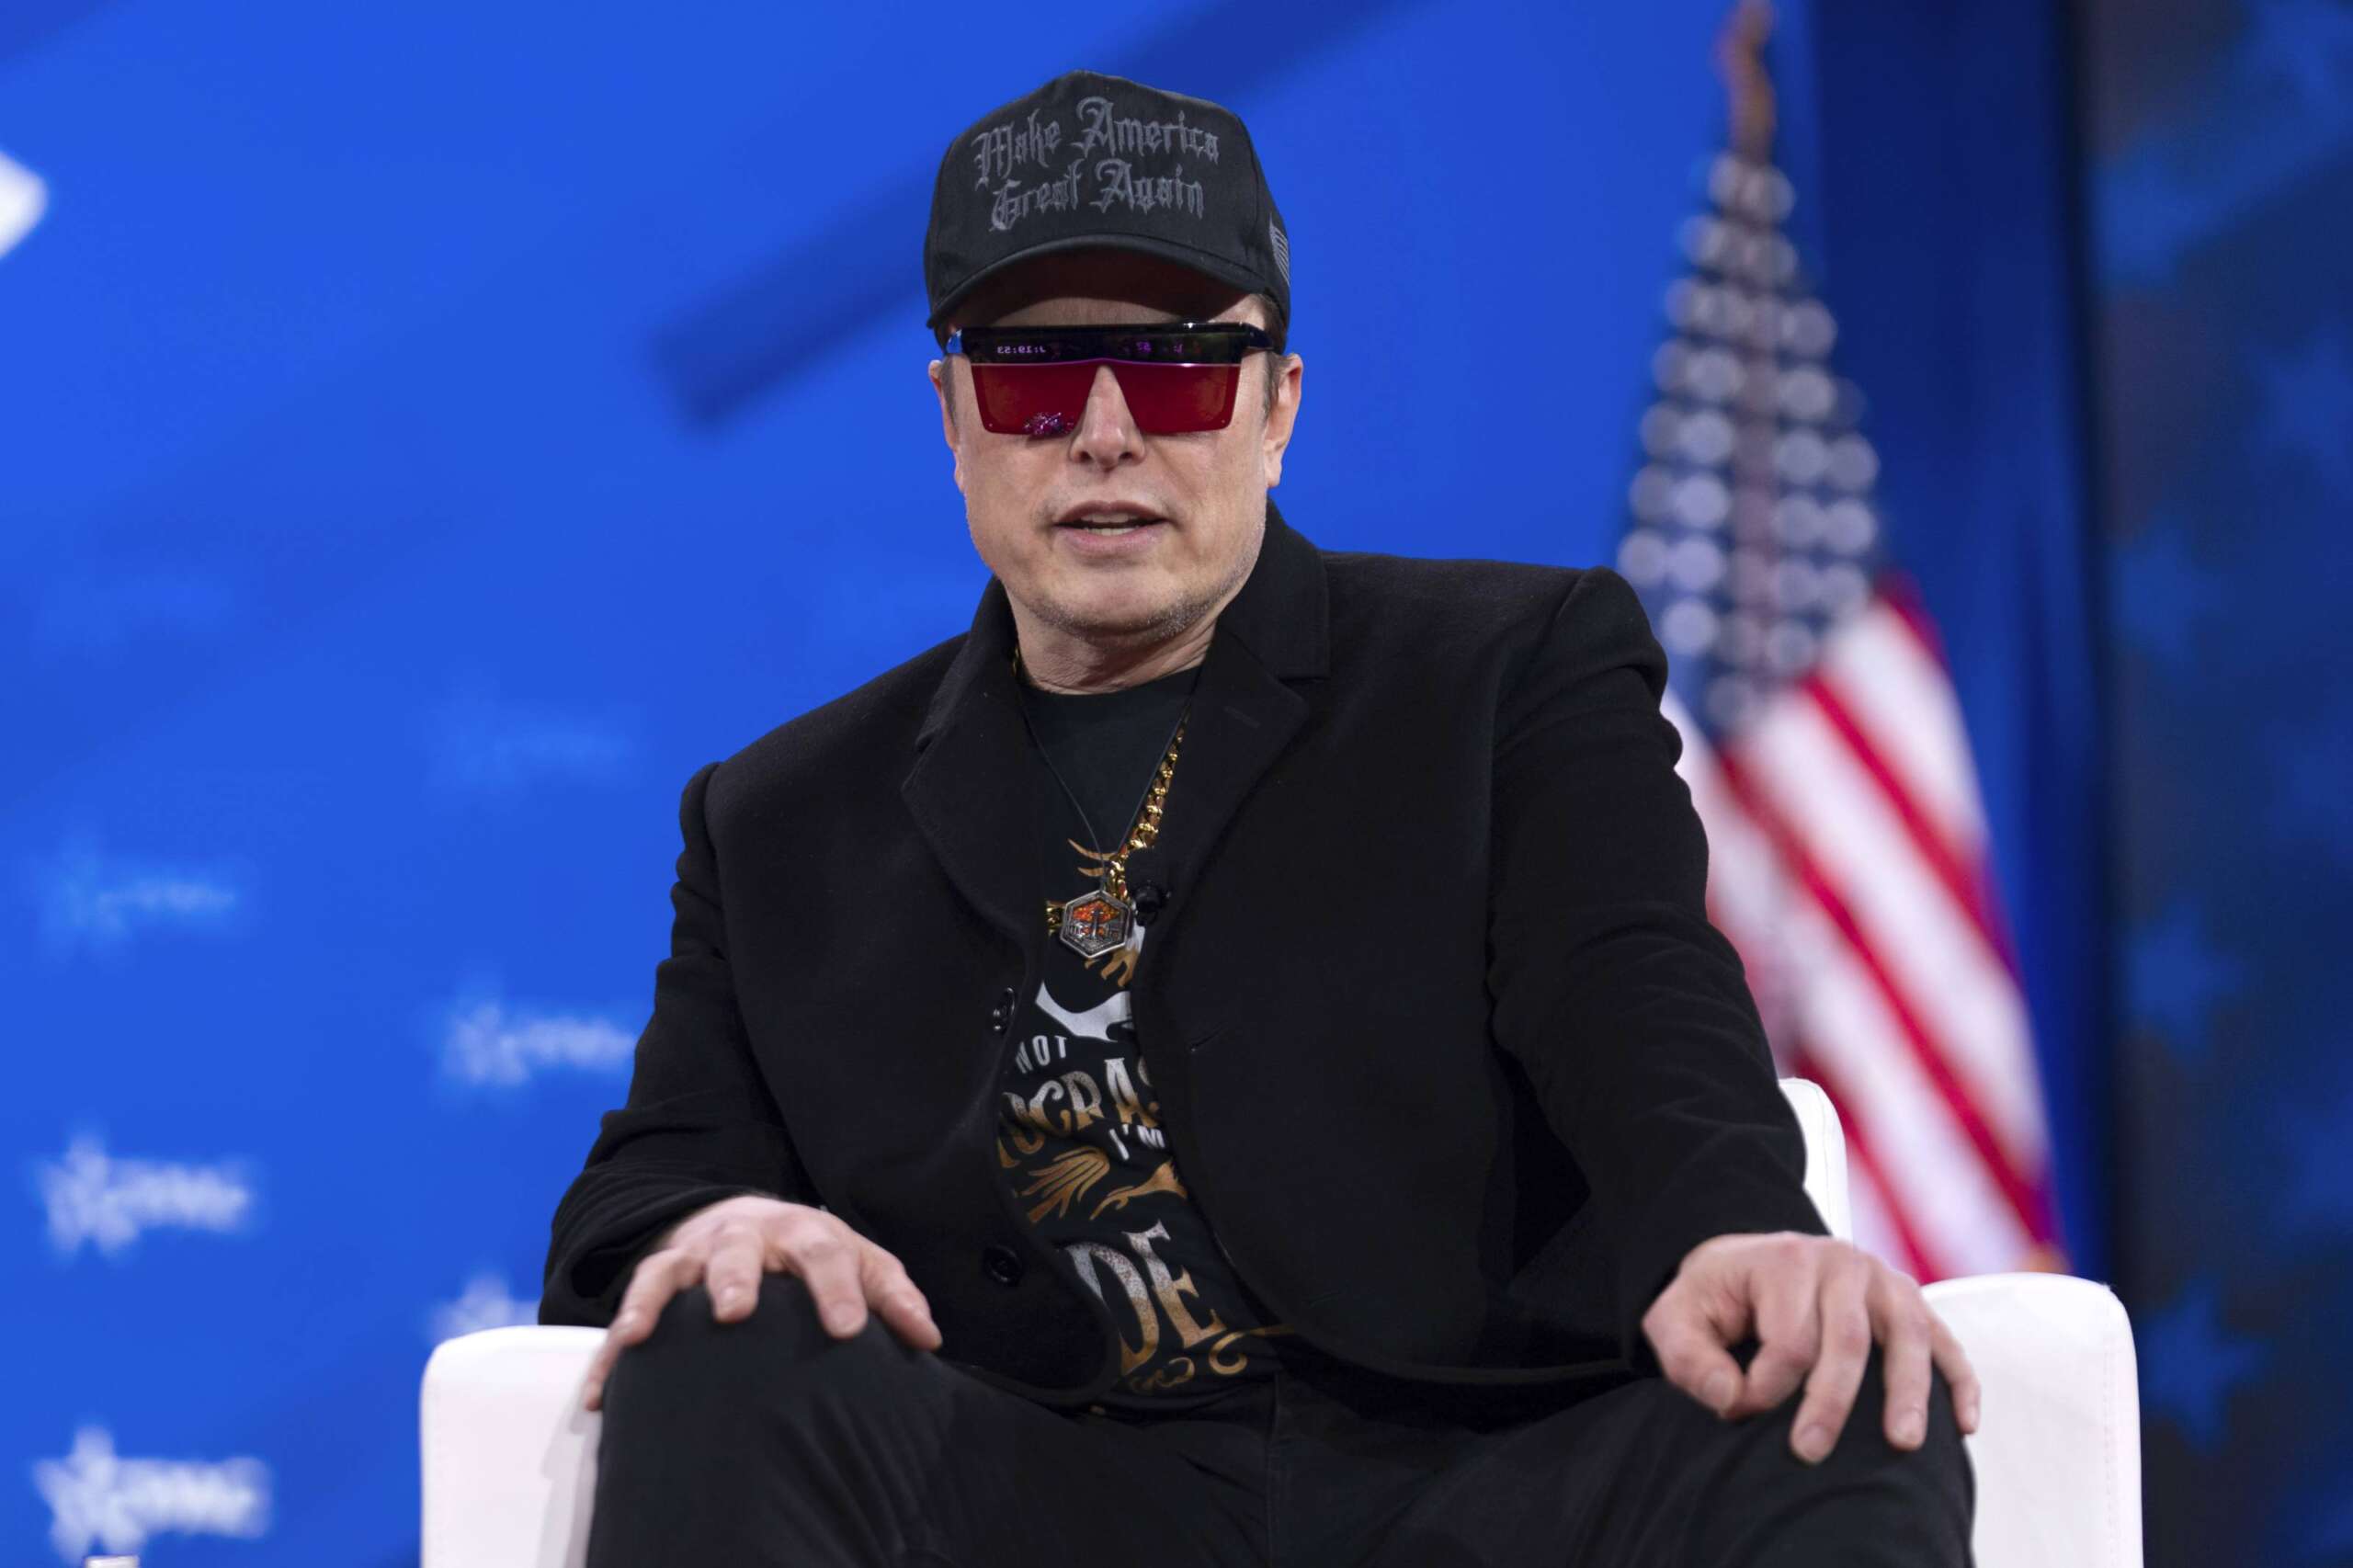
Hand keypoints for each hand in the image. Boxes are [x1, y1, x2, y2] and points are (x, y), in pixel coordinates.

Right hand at [579, 1194, 942, 1412]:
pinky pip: (627, 1309)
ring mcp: (695, 1255)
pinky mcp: (657, 1277)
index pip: (825, 1252)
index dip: (838, 1288)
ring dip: (651, 1303)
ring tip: (635, 1337)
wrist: (746, 1217)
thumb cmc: (813, 1254)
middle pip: (740, 1251)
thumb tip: (928, 1339)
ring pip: (668, 1270)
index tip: (847, 1330)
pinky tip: (599, 1392)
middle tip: (734, 1312)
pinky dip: (608, 1352)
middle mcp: (745, 1237)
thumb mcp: (859, 1263)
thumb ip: (892, 1297)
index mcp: (803, 1233)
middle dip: (736, 1279)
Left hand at [1640, 1232, 1980, 1463]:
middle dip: (1831, 1402)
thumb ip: (1686, 1358)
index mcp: (1786, 1260)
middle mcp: (1841, 1262)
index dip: (1763, 1388)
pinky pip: (1944, 1339)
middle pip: (1848, 1339)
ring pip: (1908, 1335)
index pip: (1787, 1339)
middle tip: (1809, 1452)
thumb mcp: (1675, 1318)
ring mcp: (1883, 1279)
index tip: (1738, 1412)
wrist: (1745, 1263)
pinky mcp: (1910, 1302)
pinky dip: (1959, 1380)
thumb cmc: (1714, 1300)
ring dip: (1909, 1393)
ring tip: (1903, 1444)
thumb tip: (1728, 1401)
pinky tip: (1964, 1424)